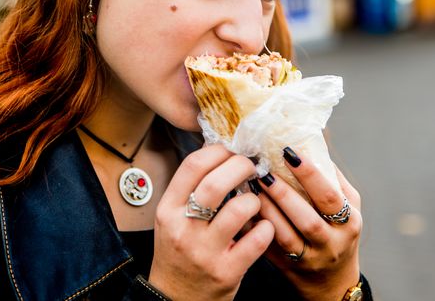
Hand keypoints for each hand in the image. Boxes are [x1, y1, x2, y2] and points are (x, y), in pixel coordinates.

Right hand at [149, 144, 274, 300]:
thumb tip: (219, 149)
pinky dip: (266, 227)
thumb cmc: (179, 251)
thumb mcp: (173, 217)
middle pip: (216, 183)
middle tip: (251, 167)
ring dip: (255, 199)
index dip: (218, 150)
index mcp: (168, 210)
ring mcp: (205, 252)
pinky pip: (257, 239)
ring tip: (255, 201)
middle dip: (241, 167)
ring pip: (239, 209)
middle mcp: (183, 229)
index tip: (232, 150)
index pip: (192, 165)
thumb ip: (192, 188)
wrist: (176, 298)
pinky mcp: (227, 272)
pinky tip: (263, 227)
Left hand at [255, 148, 361, 300]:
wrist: (332, 282)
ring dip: (267, 210)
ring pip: (285, 236)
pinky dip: (256, 228)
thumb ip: (332, 177)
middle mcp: (331, 242)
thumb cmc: (338, 231)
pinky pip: (269, 247)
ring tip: (251, 186)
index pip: (329, 196)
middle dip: (283, 194)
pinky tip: (245, 208)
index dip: (309, 174)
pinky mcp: (288, 268)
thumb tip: (313, 138)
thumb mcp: (347, 206)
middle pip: (307, 218)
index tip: (289, 152)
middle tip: (263, 170)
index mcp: (348, 221)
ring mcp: (309, 258)